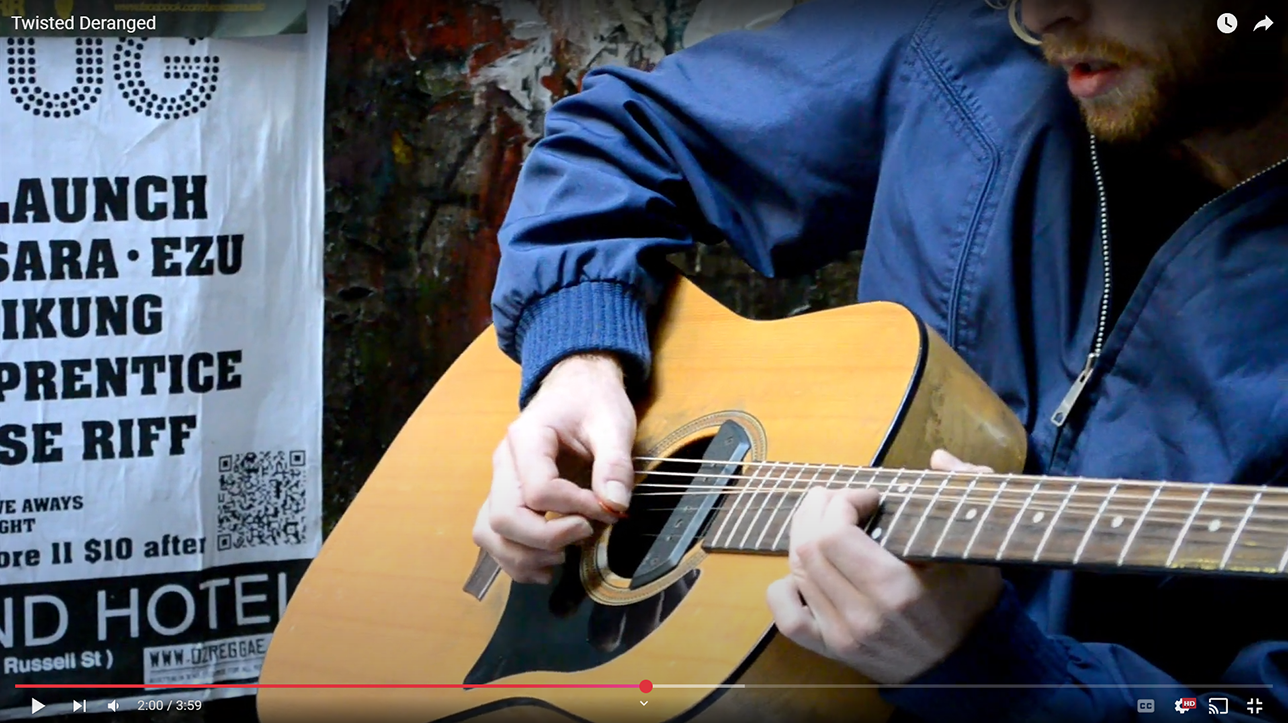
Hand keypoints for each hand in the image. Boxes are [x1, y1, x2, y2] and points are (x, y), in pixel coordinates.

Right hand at [472, 353, 637, 584]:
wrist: (576, 386)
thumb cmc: (593, 401)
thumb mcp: (613, 423)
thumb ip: (614, 464)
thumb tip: (615, 505)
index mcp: (527, 437)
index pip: (538, 490)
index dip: (574, 508)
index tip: (606, 508)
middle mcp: (503, 461)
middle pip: (504, 517)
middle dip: (545, 538)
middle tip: (584, 533)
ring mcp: (499, 481)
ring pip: (489, 532)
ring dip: (524, 555)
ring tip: (563, 556)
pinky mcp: (505, 497)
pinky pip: (494, 536)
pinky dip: (514, 558)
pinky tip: (545, 564)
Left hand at [766, 450, 1004, 682]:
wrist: (967, 664)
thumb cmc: (971, 601)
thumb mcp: (978, 546)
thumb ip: (969, 491)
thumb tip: (939, 459)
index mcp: (895, 590)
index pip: (836, 533)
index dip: (844, 501)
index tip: (870, 496)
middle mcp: (862, 615)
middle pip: (809, 549)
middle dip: (818, 511)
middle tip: (839, 499)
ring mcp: (843, 636)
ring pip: (797, 573)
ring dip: (804, 538)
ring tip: (826, 523)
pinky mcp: (832, 650)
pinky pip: (787, 617)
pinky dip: (785, 587)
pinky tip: (804, 572)